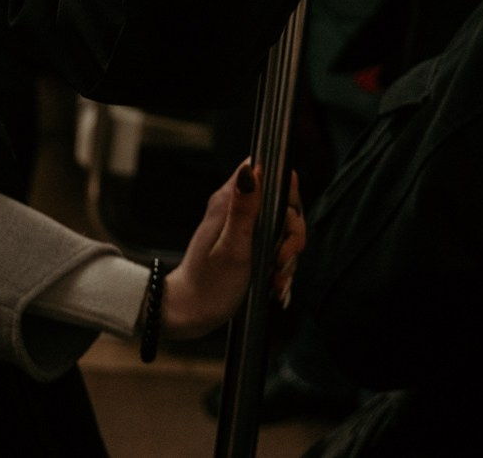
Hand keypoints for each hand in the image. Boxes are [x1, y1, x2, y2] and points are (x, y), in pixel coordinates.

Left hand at [158, 160, 305, 340]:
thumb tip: (251, 169)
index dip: (285, 191)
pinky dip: (280, 268)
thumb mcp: (231, 248)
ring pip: (283, 231)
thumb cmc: (208, 285)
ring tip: (276, 279)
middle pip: (282, 206)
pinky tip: (274, 285)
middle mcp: (236, 210)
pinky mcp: (248, 247)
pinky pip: (276, 249)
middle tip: (281, 261)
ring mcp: (243, 229)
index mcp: (228, 202)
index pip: (265, 172)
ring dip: (287, 258)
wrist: (192, 313)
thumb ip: (244, 209)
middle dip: (291, 236)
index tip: (287, 223)